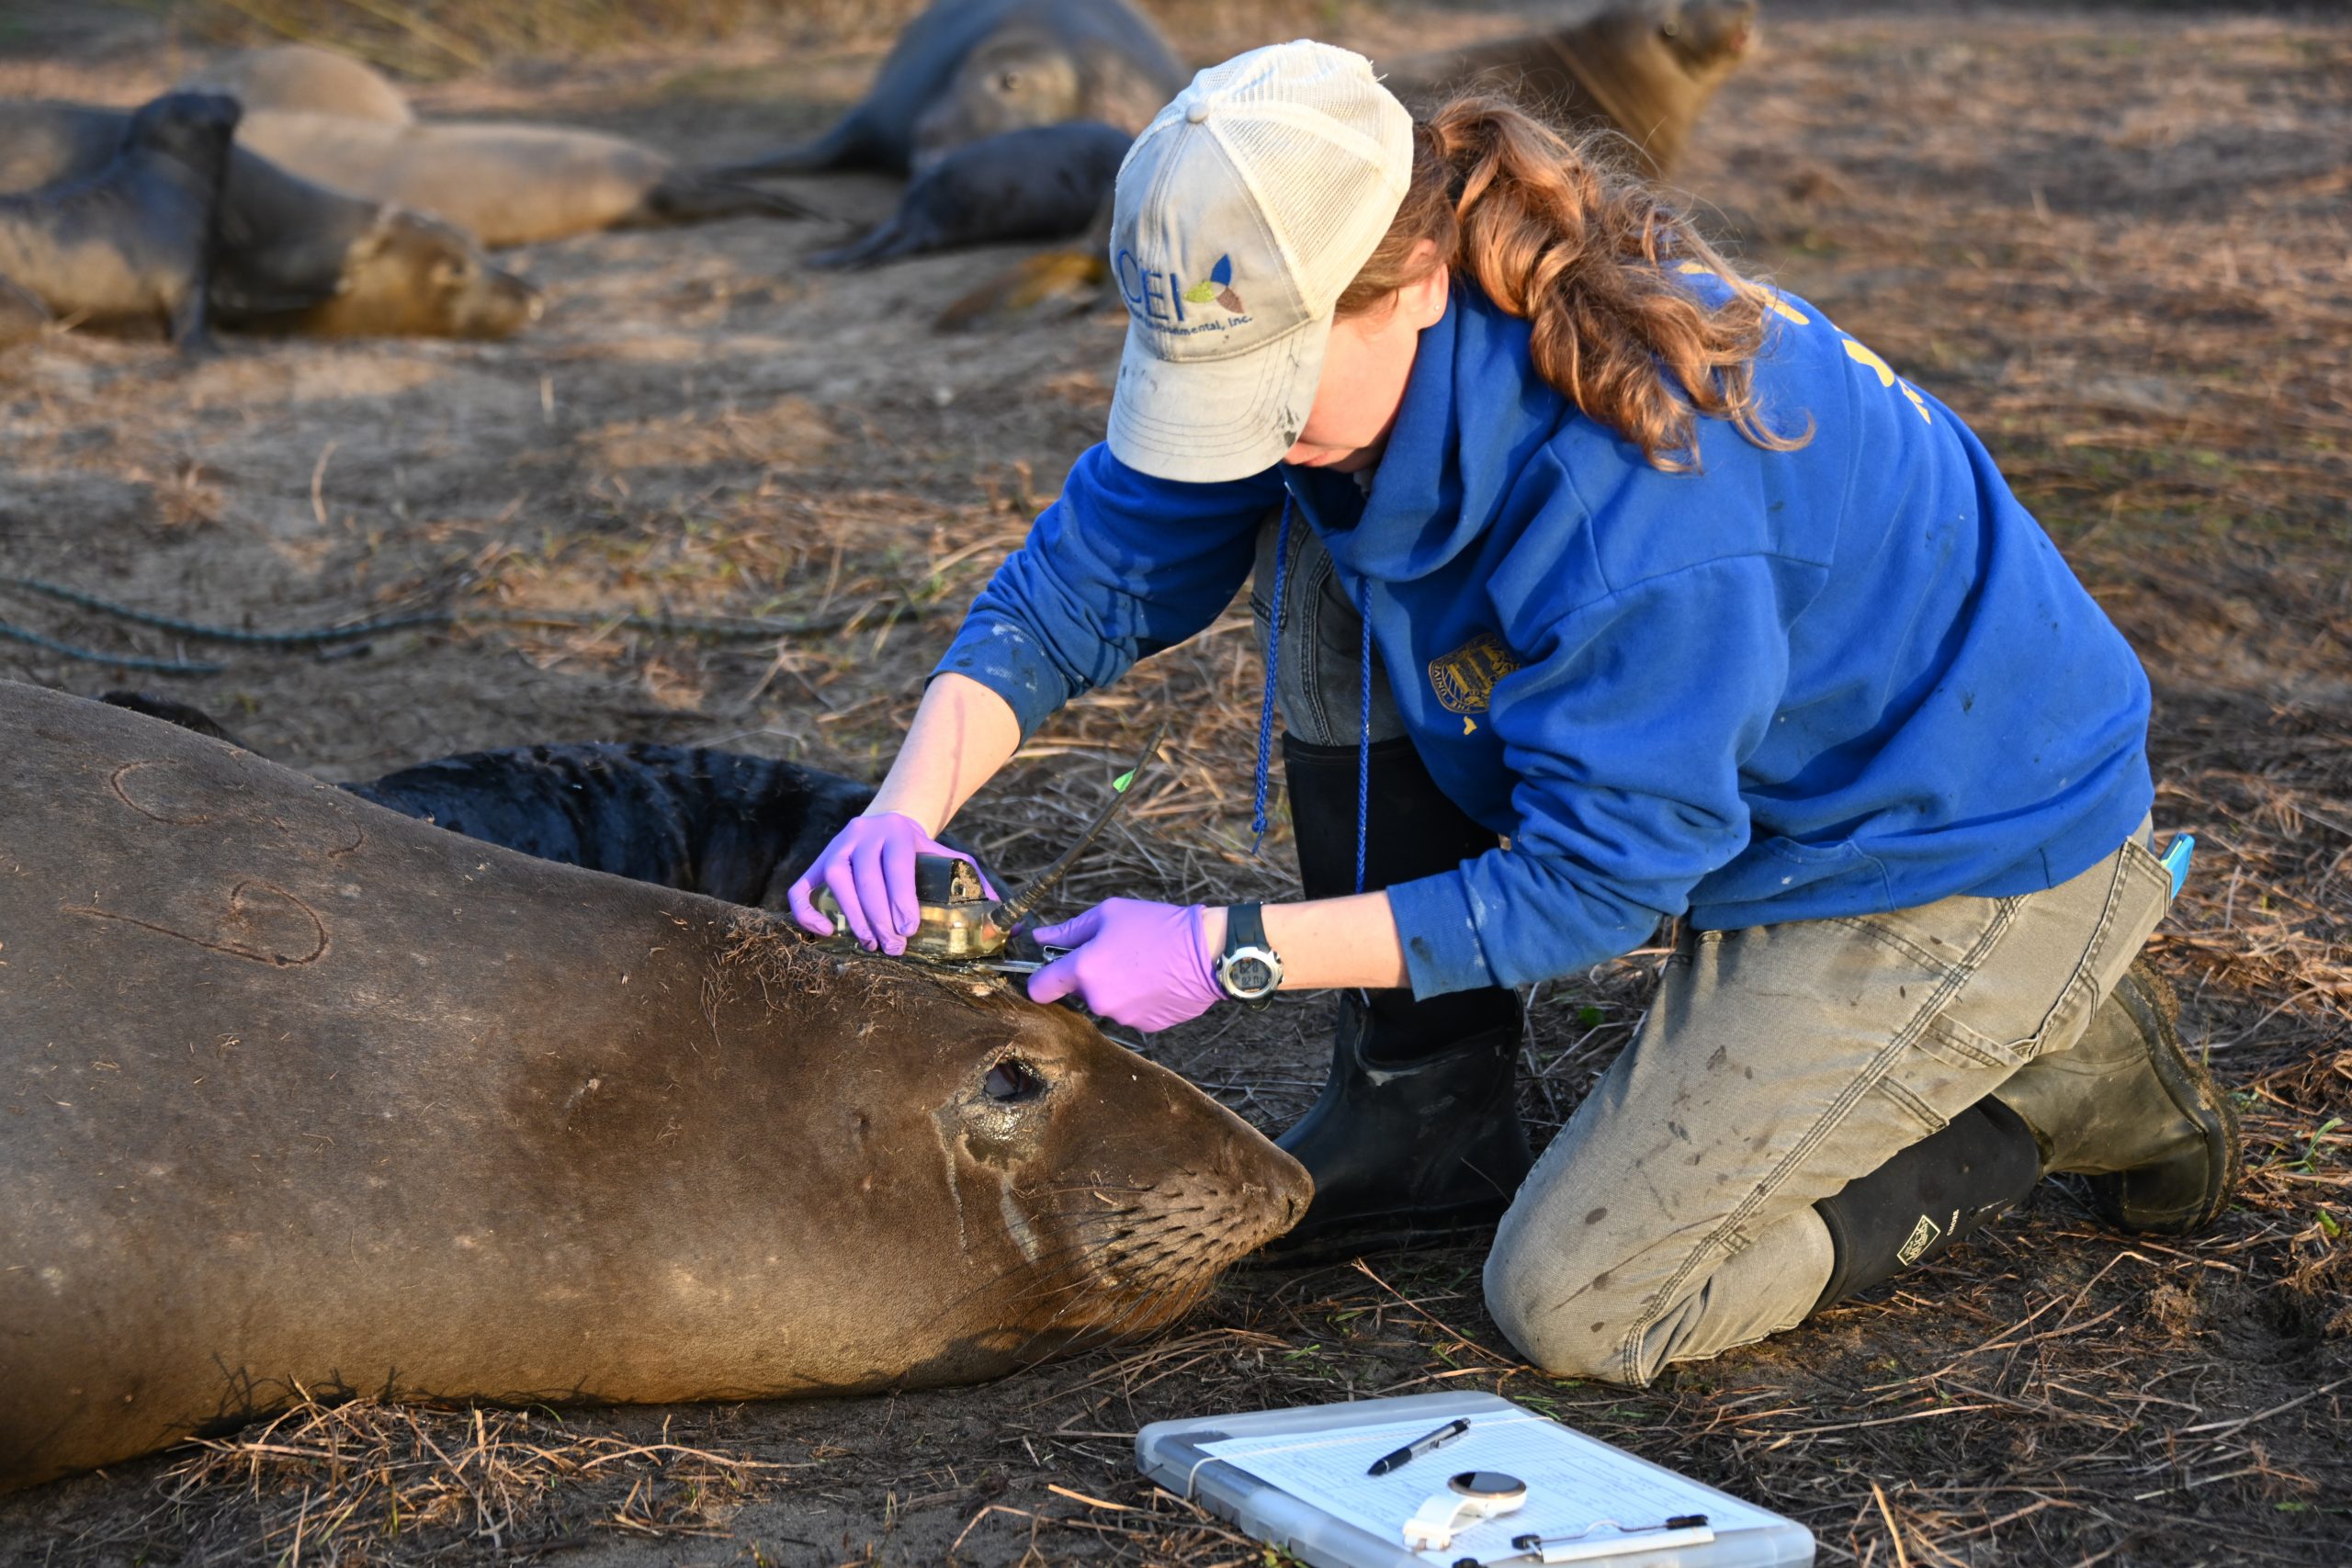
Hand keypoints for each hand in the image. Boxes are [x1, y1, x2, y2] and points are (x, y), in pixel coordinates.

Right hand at [786, 812, 990, 954]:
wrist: (889, 821)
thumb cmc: (921, 851)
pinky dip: (807, 912)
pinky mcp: (817, 863)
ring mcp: (836, 847)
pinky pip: (801, 888)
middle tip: (894, 948)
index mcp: (897, 833)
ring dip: (852, 918)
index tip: (909, 928)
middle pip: (865, 878)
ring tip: (870, 945)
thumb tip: (1009, 925)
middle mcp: (862, 835)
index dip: (901, 898)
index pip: (896, 866)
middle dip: (879, 917)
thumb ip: (973, 884)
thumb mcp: (948, 857)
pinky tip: (825, 933)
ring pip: (835, 882)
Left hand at [1026, 899, 1222, 1031]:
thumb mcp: (1109, 913)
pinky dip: (1137, 999)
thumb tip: (1039, 937)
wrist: (1207, 952)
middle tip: (1114, 952)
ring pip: (1106, 1003)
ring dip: (1115, 988)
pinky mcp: (1145, 1027)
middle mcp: (1099, 1001)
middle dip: (1089, 977)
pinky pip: (1130, 1012)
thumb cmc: (1158, 926)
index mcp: (1084, 970)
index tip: (1052, 969)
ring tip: (1141, 964)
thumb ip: (1069, 930)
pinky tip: (1155, 979)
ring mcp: (1122, 1018)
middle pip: (1078, 994)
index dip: (1042, 978)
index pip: (1040, 988)